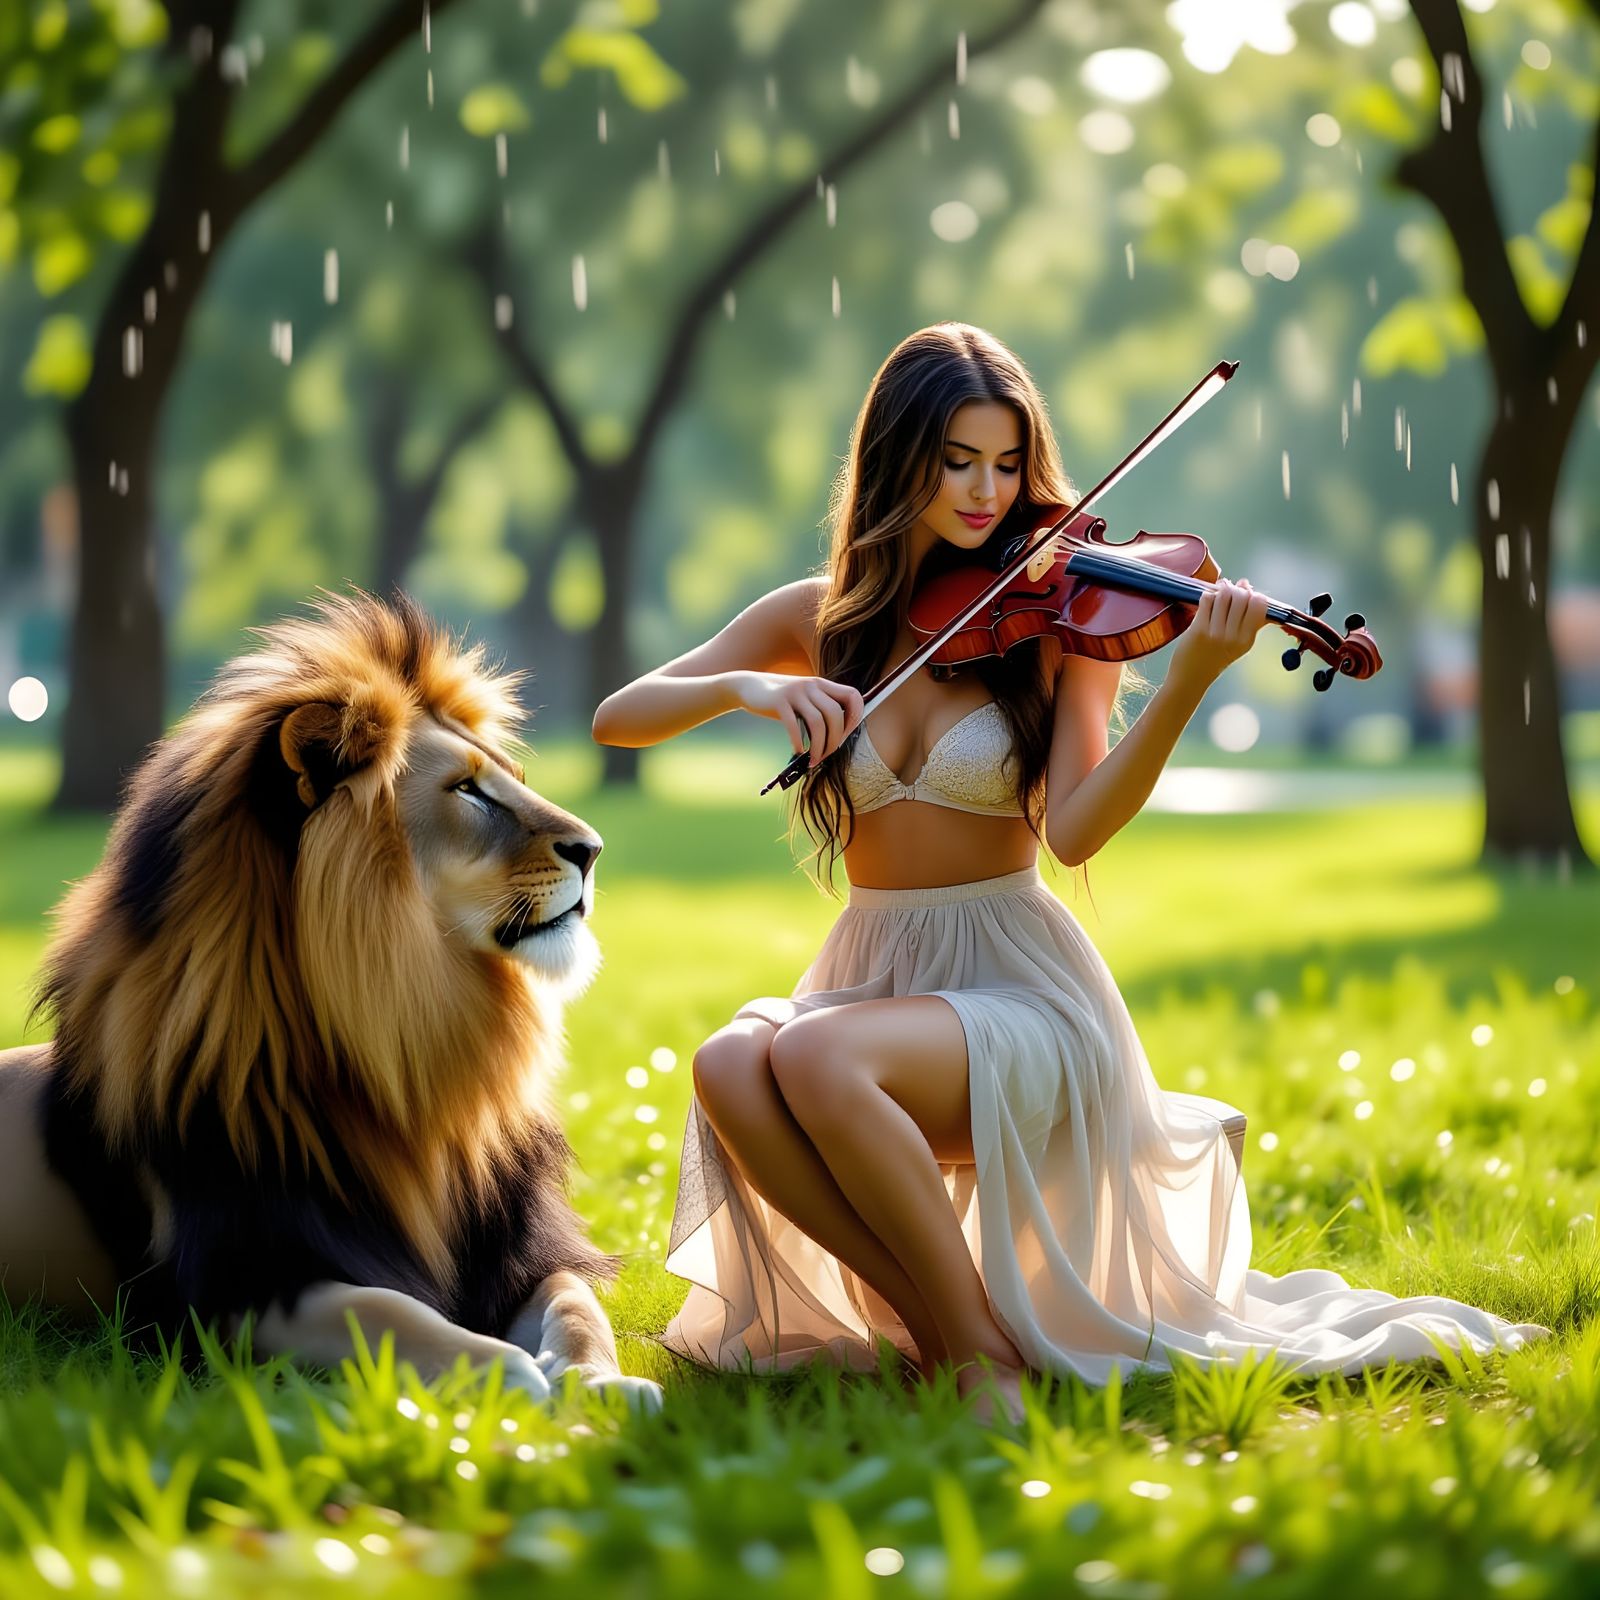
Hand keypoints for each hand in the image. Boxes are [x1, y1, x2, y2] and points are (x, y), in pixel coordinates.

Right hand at [732, 671, 863, 766]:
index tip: (846, 735)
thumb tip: (840, 735)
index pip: (853, 696)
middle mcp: (811, 685)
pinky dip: (799, 742)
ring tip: (814, 759)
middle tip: (827, 754)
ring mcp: (795, 692)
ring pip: (817, 722)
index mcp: (822, 684)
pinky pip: (794, 725)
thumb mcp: (805, 697)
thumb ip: (821, 708)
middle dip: (835, 740)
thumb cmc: (782, 699)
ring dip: (819, 746)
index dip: (855, 717)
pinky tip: (799, 751)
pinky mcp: (778, 701)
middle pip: (835, 714)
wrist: (750, 686)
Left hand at [1167, 577, 1270, 693]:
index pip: (1260, 605)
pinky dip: (1208, 595)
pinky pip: (1207, 600)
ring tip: (1218, 593)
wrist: (1191, 678)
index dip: (1253, 594)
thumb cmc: (1215, 659)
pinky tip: (1207, 600)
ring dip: (1221, 590)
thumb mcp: (1239, 644)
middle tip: (1230, 591)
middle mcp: (1234, 637)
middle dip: (1237, 589)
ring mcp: (1216, 633)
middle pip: (1242, 596)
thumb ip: (1250, 621)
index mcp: (1248, 640)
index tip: (1246, 594)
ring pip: (1224, 595)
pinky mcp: (1199, 629)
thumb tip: (1252, 589)